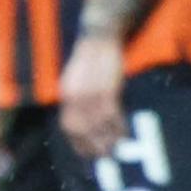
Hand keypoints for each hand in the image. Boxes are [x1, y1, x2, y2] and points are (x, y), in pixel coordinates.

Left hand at [58, 32, 126, 158]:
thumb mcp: (77, 79)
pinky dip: (118, 125)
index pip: (68, 125)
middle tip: (106, 158)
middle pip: (81, 128)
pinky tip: (124, 132)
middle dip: (94, 146)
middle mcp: (74, 93)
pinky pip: (111, 111)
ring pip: (98, 123)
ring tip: (118, 149)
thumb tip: (85, 122)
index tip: (88, 156)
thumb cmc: (90, 59)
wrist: (99, 32)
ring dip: (108, 139)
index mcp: (66, 92)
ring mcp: (90, 90)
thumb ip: (79, 99)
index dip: (78, 143)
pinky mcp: (106, 85)